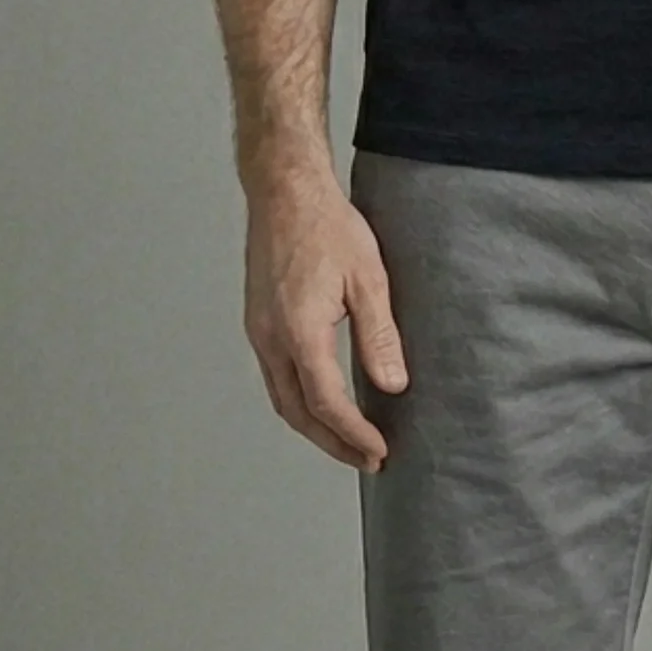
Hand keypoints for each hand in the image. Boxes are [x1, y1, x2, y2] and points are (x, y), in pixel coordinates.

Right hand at [242, 160, 410, 472]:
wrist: (285, 192)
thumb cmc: (326, 225)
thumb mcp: (367, 277)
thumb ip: (379, 335)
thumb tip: (392, 383)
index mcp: (299, 331)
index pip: (326, 403)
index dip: (353, 434)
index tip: (377, 451)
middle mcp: (271, 338)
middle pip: (297, 413)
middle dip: (332, 443)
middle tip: (365, 458)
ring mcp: (259, 331)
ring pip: (282, 398)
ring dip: (313, 427)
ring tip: (347, 440)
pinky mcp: (258, 322)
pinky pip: (275, 377)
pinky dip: (299, 401)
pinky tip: (321, 400)